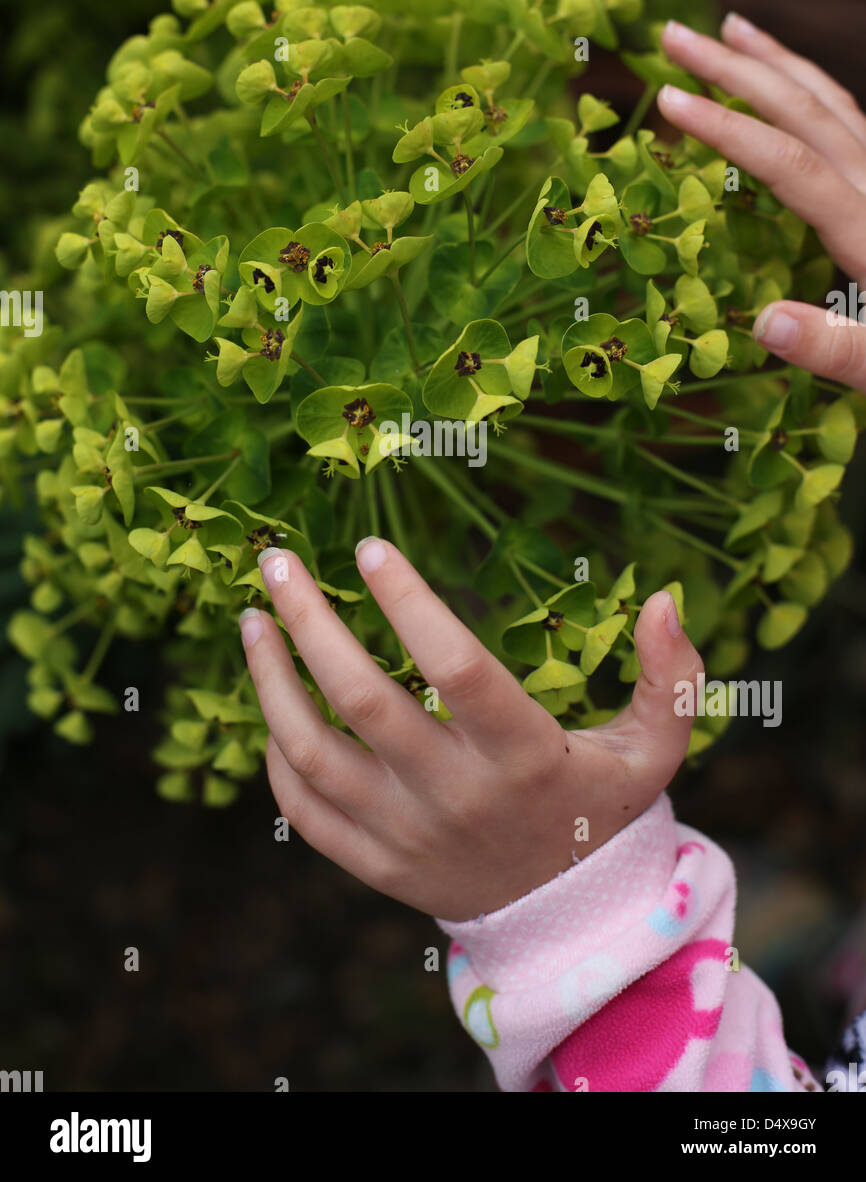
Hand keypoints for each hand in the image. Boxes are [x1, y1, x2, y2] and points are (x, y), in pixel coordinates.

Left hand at [239, 539, 701, 921]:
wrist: (565, 919)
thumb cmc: (601, 807)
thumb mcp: (656, 749)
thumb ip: (672, 677)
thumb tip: (666, 599)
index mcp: (525, 758)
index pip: (457, 667)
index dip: (410, 602)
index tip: (368, 547)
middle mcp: (458, 796)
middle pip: (364, 700)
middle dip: (311, 622)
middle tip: (280, 562)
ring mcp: (407, 835)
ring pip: (314, 752)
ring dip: (272, 680)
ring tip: (254, 619)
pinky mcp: (374, 864)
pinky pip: (304, 808)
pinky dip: (277, 752)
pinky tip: (271, 694)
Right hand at [659, 14, 865, 390]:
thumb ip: (836, 346)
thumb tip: (766, 323)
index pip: (790, 164)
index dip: (727, 128)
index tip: (669, 99)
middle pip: (807, 113)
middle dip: (737, 69)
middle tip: (675, 36)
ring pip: (834, 105)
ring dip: (778, 64)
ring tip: (730, 31)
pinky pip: (852, 125)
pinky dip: (812, 94)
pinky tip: (792, 91)